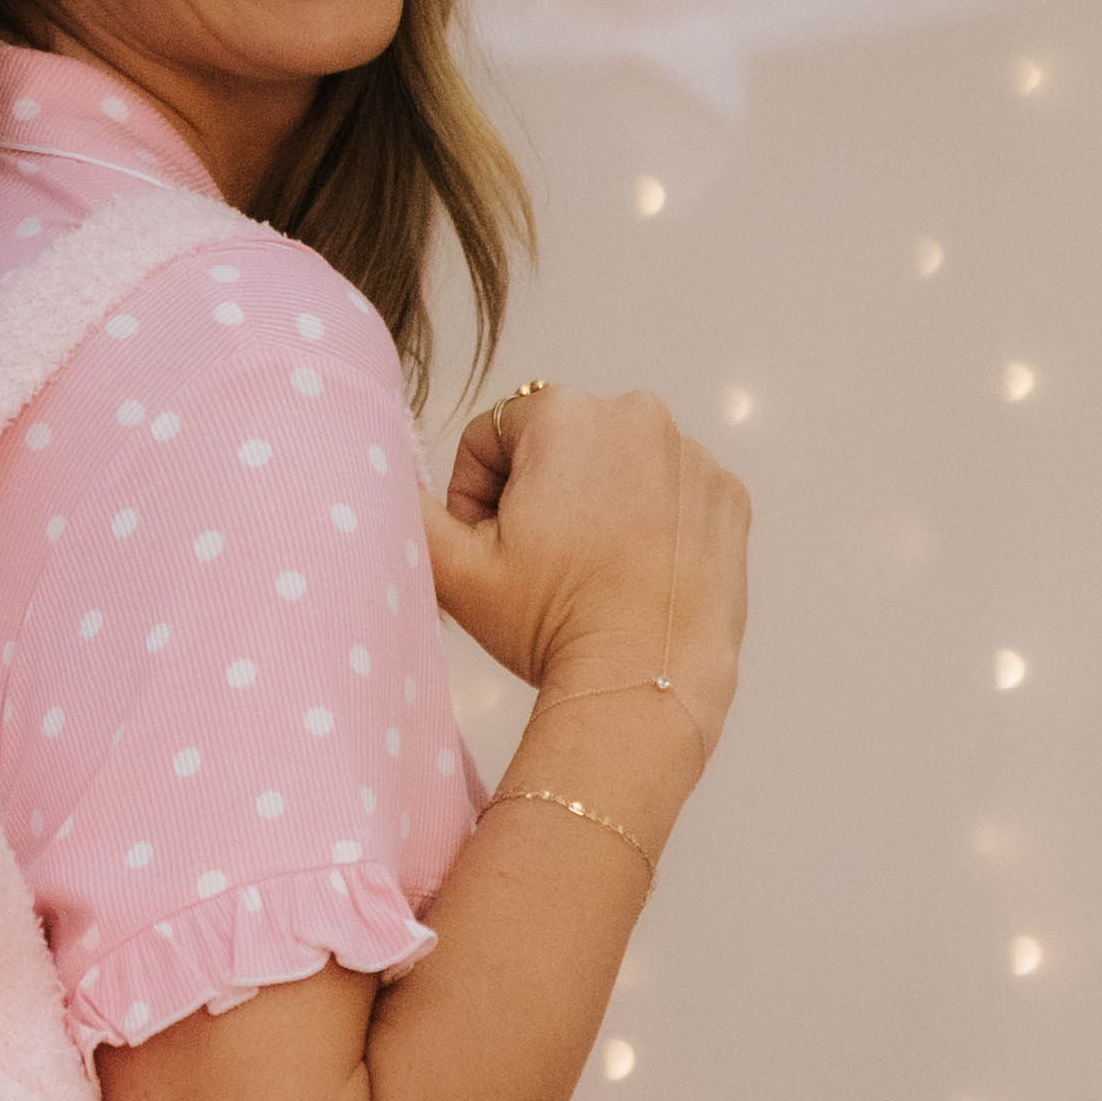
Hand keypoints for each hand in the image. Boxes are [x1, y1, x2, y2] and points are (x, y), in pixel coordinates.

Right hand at [425, 383, 747, 769]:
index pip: (492, 434)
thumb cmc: (549, 626)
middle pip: (559, 445)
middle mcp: (637, 414)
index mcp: (564, 413)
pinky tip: (635, 578)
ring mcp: (692, 455)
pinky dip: (652, 527)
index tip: (492, 552)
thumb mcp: (452, 570)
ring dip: (597, 508)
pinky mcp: (728, 497)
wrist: (645, 687)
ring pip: (618, 469)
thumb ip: (402, 506)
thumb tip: (373, 468)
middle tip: (540, 571)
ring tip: (590, 577)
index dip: (477, 497)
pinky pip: (673, 495)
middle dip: (540, 497)